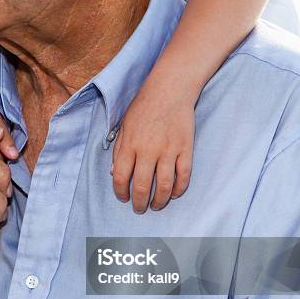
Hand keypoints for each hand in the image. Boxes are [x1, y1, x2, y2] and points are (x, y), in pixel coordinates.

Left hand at [111, 81, 193, 213]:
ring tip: (156, 205)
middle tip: (140, 209)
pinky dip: (179, 189)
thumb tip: (114, 173)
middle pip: (142, 186)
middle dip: (139, 203)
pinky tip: (174, 194)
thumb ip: (119, 150)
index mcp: (130, 145)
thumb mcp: (124, 126)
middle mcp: (148, 150)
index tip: (123, 198)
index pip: (120, 177)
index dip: (120, 192)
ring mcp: (168, 150)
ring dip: (160, 201)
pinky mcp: (185, 148)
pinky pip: (184, 176)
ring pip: (164, 186)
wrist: (170, 89)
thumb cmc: (143, 107)